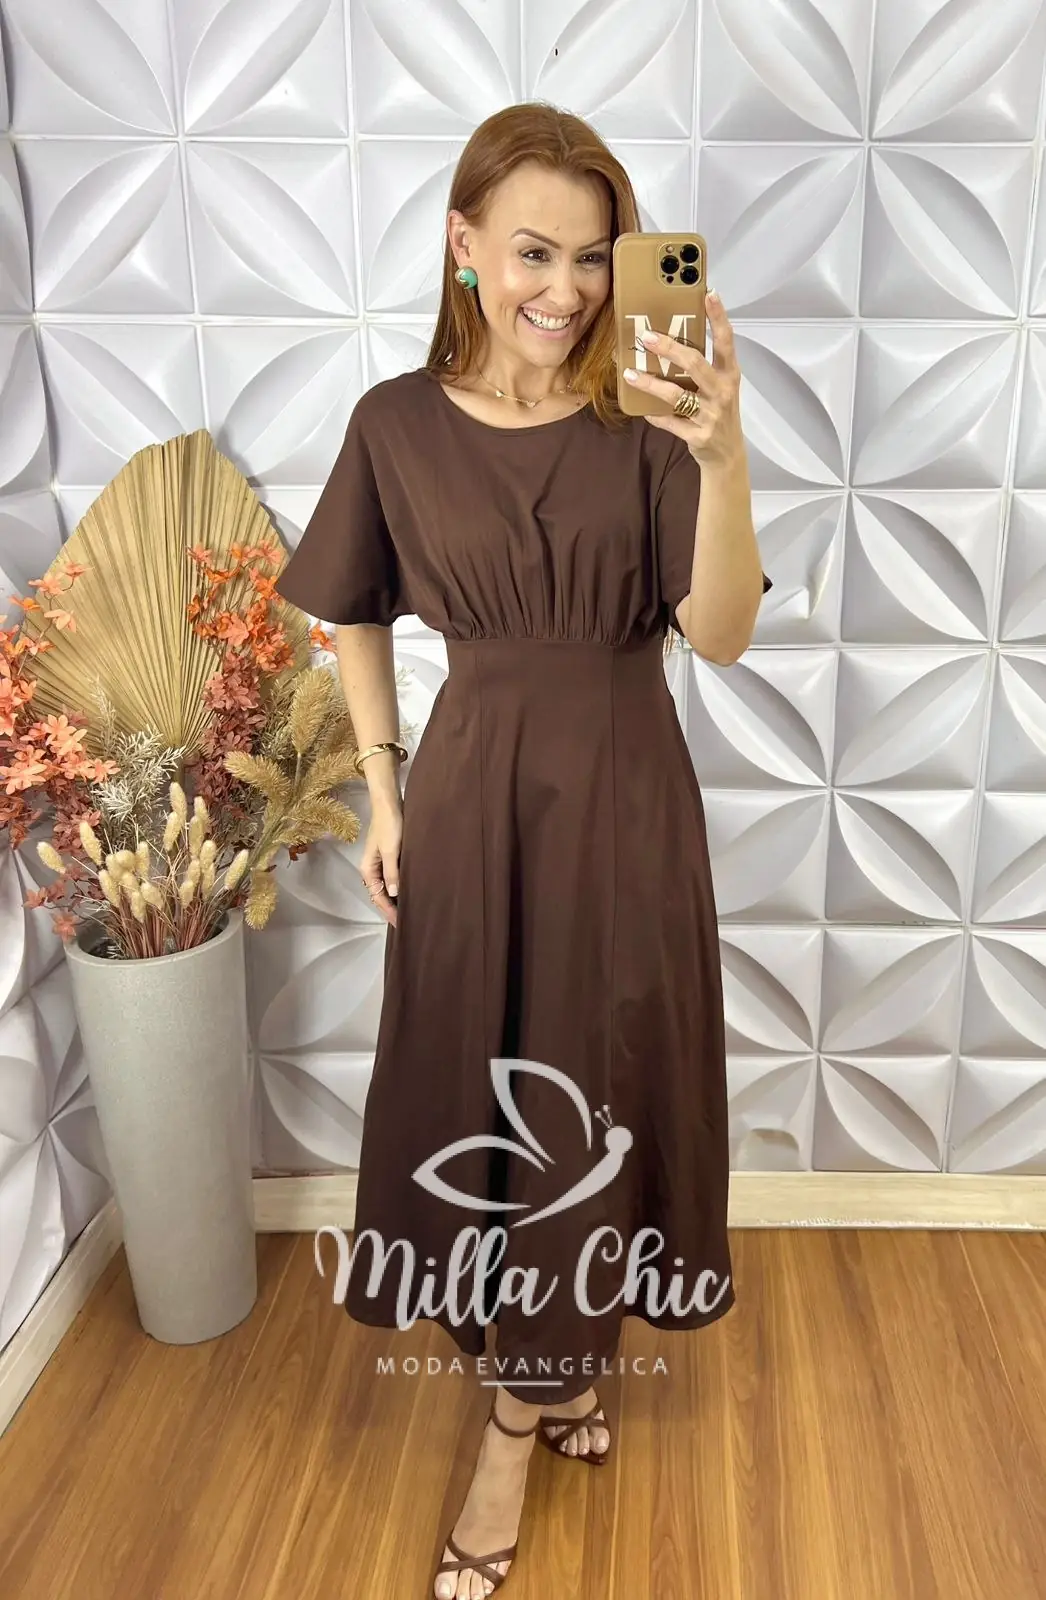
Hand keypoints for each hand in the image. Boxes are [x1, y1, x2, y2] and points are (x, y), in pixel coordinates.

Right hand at [361, 808, 400, 926]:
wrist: (389, 804)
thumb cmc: (389, 826)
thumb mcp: (391, 850)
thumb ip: (392, 872)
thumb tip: (394, 894)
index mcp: (368, 869)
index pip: (377, 896)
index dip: (388, 911)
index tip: (400, 923)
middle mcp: (372, 869)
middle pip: (380, 894)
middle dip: (391, 908)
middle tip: (407, 921)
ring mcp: (380, 863)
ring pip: (387, 887)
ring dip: (396, 898)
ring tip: (410, 910)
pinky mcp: (389, 857)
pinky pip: (393, 877)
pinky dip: (400, 886)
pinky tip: (410, 891)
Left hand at [622, 289, 745, 468]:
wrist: (727, 455)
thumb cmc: (718, 413)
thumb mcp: (719, 388)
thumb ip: (702, 368)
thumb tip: (669, 343)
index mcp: (729, 375)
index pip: (726, 341)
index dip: (718, 317)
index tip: (709, 293)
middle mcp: (722, 392)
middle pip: (695, 364)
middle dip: (670, 349)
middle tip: (646, 337)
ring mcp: (711, 415)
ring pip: (676, 395)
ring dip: (650, 383)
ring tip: (629, 374)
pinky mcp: (697, 435)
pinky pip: (669, 422)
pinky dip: (653, 414)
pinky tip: (641, 409)